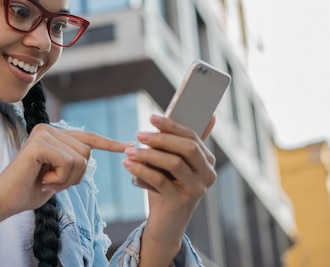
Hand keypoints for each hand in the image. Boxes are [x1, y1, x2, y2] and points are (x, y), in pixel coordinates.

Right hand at [0, 123, 127, 216]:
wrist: (5, 200)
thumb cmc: (29, 190)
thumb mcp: (58, 175)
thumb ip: (71, 162)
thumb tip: (88, 155)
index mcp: (52, 134)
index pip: (87, 137)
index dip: (108, 143)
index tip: (126, 146)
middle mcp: (48, 128)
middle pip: (87, 152)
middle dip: (75, 176)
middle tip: (52, 183)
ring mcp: (43, 133)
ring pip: (80, 159)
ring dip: (67, 179)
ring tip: (46, 181)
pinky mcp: (40, 144)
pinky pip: (69, 163)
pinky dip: (60, 179)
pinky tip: (42, 181)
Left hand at [122, 114, 216, 262]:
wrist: (165, 222)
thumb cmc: (166, 186)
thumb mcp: (170, 162)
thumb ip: (177, 141)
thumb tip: (200, 114)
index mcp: (207, 161)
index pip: (192, 136)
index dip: (171, 125)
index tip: (151, 117)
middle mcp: (208, 175)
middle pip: (187, 148)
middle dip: (161, 138)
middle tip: (138, 134)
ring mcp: (197, 189)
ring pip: (174, 163)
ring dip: (148, 154)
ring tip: (128, 151)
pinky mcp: (182, 202)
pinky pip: (160, 180)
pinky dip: (141, 170)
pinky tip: (127, 165)